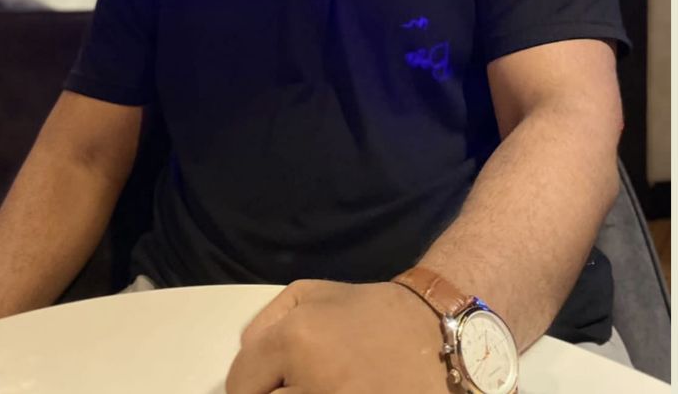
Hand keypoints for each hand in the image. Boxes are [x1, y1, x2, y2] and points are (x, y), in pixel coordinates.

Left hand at [225, 279, 450, 393]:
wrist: (437, 336)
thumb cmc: (370, 312)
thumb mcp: (311, 294)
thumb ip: (265, 323)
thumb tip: (245, 361)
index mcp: (297, 340)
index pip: (240, 384)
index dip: (247, 387)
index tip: (264, 385)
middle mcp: (313, 382)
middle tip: (295, 386)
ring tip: (317, 389)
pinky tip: (340, 392)